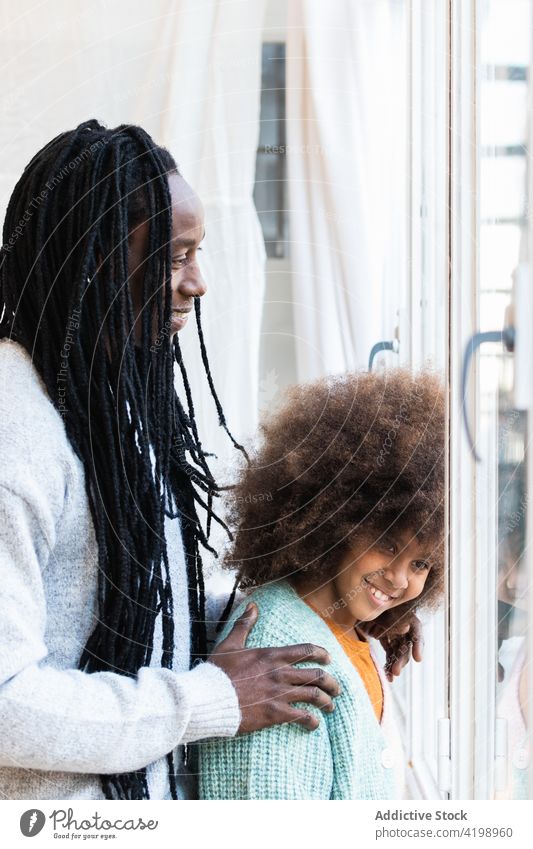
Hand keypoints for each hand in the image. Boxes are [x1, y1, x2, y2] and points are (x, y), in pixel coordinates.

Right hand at [209, 602, 340, 733]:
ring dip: (326, 702)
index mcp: (271, 655)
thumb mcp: (231, 643)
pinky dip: (312, 721)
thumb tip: (253, 605)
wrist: (209, 697)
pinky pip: (302, 716)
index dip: (321, 654)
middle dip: (331, 683)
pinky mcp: (275, 713)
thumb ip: (245, 624)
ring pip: (314, 695)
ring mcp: (279, 693)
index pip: (305, 650)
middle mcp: (279, 673)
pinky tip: (314, 724)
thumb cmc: (218, 671)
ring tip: (330, 706)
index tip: (328, 659)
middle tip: (336, 689)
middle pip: (316, 675)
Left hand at [358, 608, 423, 681]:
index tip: (418, 658)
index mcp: (408, 618)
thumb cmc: (374, 603)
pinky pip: (391, 654)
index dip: (418, 646)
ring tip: (390, 676)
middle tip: (396, 671)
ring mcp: (397, 635)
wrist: (362, 601)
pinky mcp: (389, 640)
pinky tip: (388, 676)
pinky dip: (389, 664)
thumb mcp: (384, 610)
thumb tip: (405, 628)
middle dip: (402, 660)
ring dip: (396, 665)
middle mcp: (405, 628)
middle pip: (407, 646)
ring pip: (399, 653)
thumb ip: (394, 619)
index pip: (416, 632)